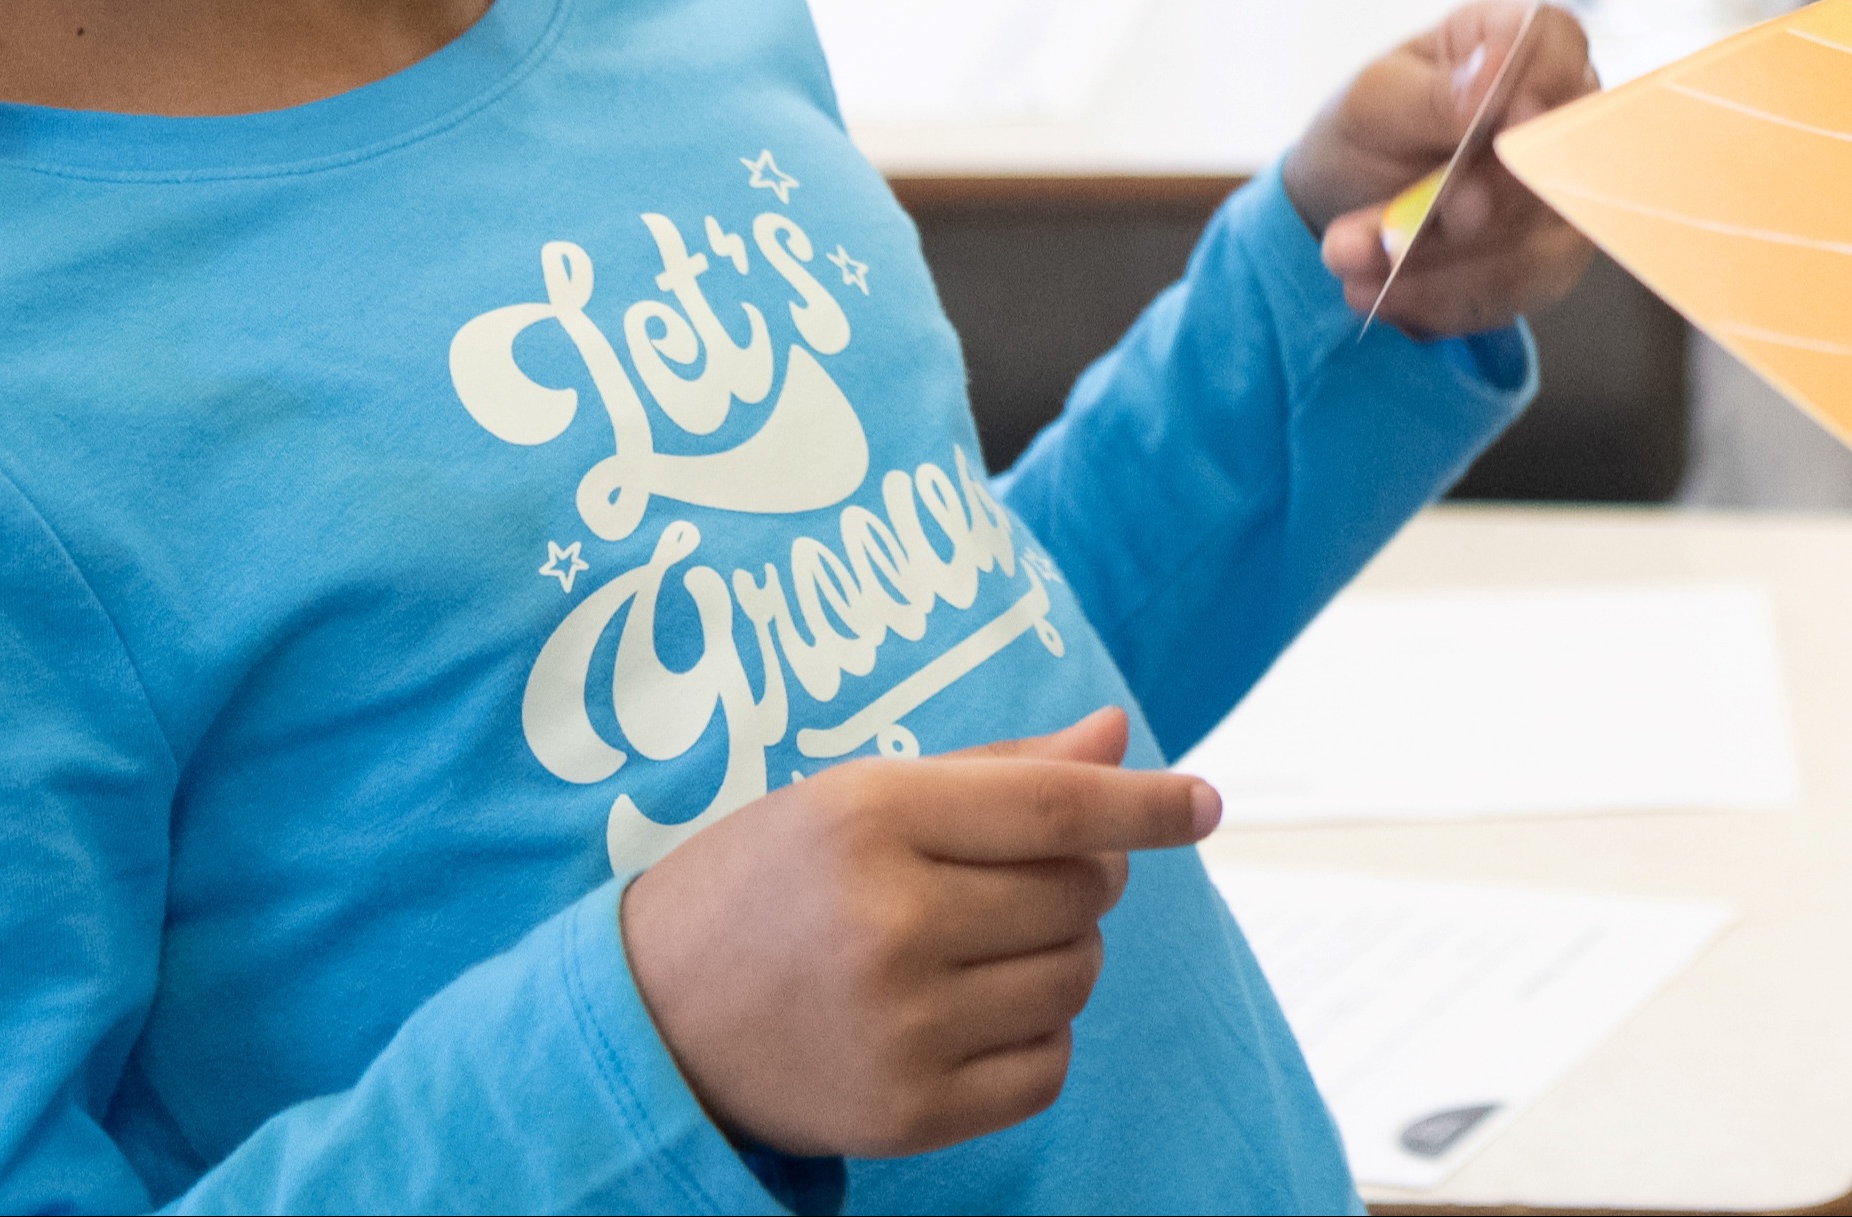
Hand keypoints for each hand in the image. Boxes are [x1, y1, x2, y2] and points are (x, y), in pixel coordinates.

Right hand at [615, 706, 1213, 1157]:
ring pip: (1076, 978)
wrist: (647, 1025)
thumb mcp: (854, 798)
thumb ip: (996, 771)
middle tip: (1009, 881)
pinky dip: (1038, 1038)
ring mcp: (900, 1029)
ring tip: (978, 946)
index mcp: (870, 821)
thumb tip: (1117, 735)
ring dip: (1060, 956)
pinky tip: (971, 1015)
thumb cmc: (765, 886)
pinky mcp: (907, 1116)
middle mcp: (888, 925)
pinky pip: (1049, 1067)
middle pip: (1081, 894)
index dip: (1146, 803)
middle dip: (1082, 878)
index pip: (1057, 808)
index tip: (1204, 802)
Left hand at [1291, 0, 1598, 336]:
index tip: (1492, 128)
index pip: (1557, 43)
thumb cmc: (1367, 128)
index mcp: (1514, 39)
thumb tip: (1488, 79)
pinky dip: (1444, 299)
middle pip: (1555, 157)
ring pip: (1536, 238)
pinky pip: (1518, 289)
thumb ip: (1430, 96)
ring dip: (1441, 266)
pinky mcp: (1552, 256)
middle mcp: (1557, 112)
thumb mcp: (1373, 102)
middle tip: (1390, 234)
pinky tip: (1386, 294)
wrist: (1346, 201)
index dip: (1539, 84)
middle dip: (1471, 207)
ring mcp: (1565, 188)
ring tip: (1354, 265)